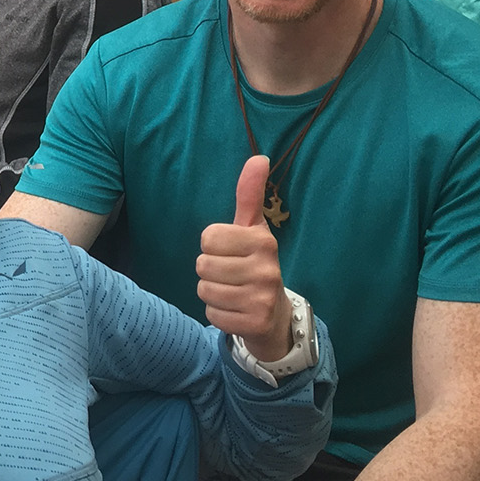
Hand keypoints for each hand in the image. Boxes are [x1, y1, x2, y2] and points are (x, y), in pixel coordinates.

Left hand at [198, 155, 292, 361]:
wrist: (276, 316)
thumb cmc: (255, 264)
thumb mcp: (253, 228)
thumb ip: (249, 194)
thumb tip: (258, 157)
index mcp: (263, 241)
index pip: (208, 237)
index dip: (212, 246)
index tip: (231, 252)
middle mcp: (267, 269)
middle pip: (203, 264)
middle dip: (210, 270)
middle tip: (231, 275)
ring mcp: (263, 298)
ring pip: (205, 289)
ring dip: (213, 292)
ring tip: (233, 292)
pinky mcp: (255, 323)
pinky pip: (212, 314)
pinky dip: (218, 314)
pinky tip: (236, 310)